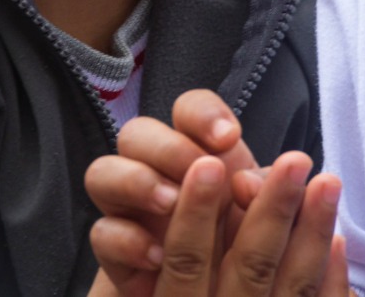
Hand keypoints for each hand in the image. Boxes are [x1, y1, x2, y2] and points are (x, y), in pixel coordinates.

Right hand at [86, 89, 260, 263]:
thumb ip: (262, 191)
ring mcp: (128, 211)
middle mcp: (156, 173)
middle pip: (135, 132)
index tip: (227, 137)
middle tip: (201, 171)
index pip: (187, 109)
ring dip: (137, 181)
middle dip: (168, 147)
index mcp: (198, 153)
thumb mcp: (263, 214)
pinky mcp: (115, 254)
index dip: (202, 113)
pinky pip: (101, 234)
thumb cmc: (242, 245)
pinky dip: (128, 240)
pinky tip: (158, 256)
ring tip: (170, 202)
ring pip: (101, 172)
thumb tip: (247, 183)